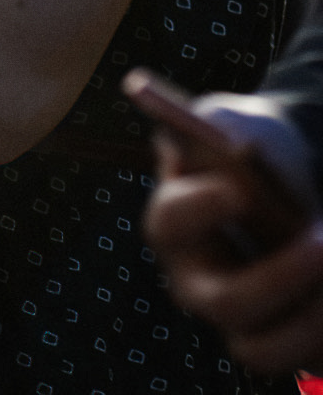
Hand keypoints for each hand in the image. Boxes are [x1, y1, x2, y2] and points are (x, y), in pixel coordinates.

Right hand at [144, 134, 322, 375]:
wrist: (285, 177)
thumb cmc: (251, 144)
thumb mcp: (233, 121)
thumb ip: (223, 125)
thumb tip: (241, 149)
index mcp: (174, 223)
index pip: (171, 221)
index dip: (201, 208)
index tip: (241, 190)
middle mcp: (196, 283)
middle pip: (226, 302)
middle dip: (280, 277)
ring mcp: (239, 323)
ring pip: (265, 351)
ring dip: (313, 318)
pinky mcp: (282, 344)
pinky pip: (308, 359)